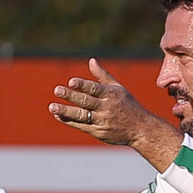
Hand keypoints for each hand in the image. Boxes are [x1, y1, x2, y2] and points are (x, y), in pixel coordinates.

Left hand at [49, 59, 182, 169]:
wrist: (140, 129)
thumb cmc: (127, 105)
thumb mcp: (118, 88)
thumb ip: (102, 75)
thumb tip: (91, 60)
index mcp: (111, 94)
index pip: (95, 88)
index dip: (83, 85)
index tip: (71, 81)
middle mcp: (106, 108)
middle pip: (86, 101)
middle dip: (71, 96)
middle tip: (57, 90)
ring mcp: (102, 121)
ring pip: (81, 115)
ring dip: (66, 111)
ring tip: (52, 107)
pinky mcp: (98, 132)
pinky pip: (81, 126)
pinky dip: (69, 121)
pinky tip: (58, 115)